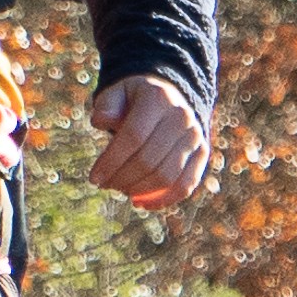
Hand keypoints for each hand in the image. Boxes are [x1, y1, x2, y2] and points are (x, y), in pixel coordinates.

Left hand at [90, 69, 210, 208]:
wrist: (170, 97)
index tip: (94, 178)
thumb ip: (106, 105)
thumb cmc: (135, 100)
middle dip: (122, 178)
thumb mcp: (117, 94)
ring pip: (166, 176)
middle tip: (106, 184)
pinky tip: (141, 203)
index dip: (112, 161)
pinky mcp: (202, 154)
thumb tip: (101, 121)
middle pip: (149, 160)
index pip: (133, 136)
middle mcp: (181, 116)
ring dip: (139, 190)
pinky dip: (163, 200)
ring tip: (121, 189)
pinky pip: (185, 185)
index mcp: (158, 98)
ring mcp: (195, 136)